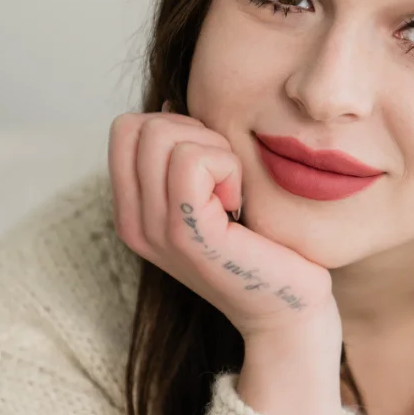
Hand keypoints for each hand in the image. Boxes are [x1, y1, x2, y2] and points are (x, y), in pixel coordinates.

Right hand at [108, 105, 341, 342]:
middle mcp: (133, 223)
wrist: (287, 308)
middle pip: (140, 126)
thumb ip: (182, 156)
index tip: (211, 166)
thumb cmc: (261, 245)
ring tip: (232, 194)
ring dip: (214, 150)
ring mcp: (155, 231)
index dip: (176, 128)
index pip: (126, 129)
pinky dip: (225, 166)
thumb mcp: (210, 194)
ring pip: (162, 134)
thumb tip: (169, 106)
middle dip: (194, 134)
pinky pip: (192, 160)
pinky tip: (239, 205)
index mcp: (133, 212)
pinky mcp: (187, 234)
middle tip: (226, 179)